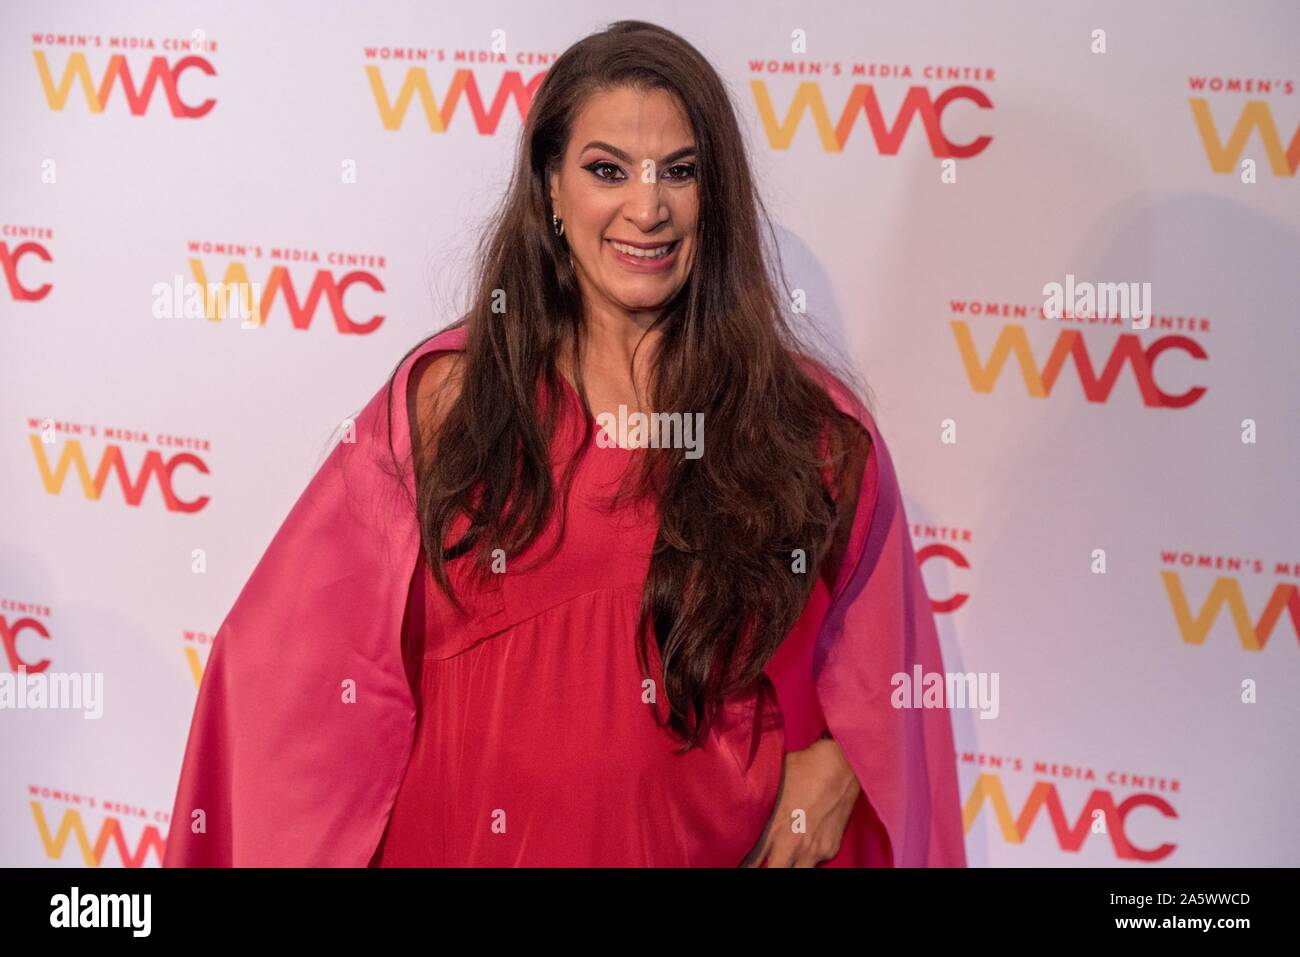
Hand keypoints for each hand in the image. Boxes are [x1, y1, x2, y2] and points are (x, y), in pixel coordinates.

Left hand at [743, 735, 860, 866]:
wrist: (841, 764)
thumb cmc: (804, 768)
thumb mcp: (774, 784)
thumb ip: (762, 806)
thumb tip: (745, 806)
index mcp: (776, 829)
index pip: (754, 862)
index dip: (747, 866)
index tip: (745, 865)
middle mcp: (796, 845)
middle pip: (777, 871)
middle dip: (772, 867)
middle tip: (769, 859)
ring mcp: (816, 849)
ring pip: (800, 871)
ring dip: (792, 865)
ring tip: (787, 853)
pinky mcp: (831, 847)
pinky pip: (817, 860)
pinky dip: (810, 855)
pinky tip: (807, 840)